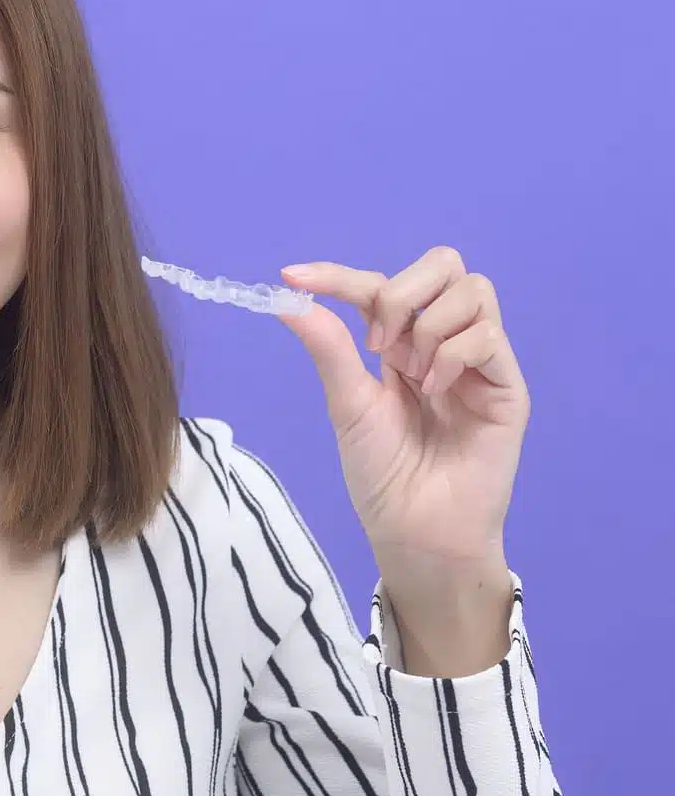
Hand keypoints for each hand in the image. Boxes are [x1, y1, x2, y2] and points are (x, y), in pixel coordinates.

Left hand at [276, 247, 529, 566]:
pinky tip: (434, 391)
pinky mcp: (506, 387)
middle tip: (377, 345)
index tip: (293, 276)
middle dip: (401, 291)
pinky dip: (452, 354)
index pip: (377, 286)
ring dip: (429, 325)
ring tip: (410, 374)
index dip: (338, 275)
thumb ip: (330, 349)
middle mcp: (441, 343)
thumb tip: (289, 301)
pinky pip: (487, 336)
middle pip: (444, 264)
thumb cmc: (383, 475)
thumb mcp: (348, 405)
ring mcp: (478, 362)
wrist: (416, 531)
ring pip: (473, 289)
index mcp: (399, 344)